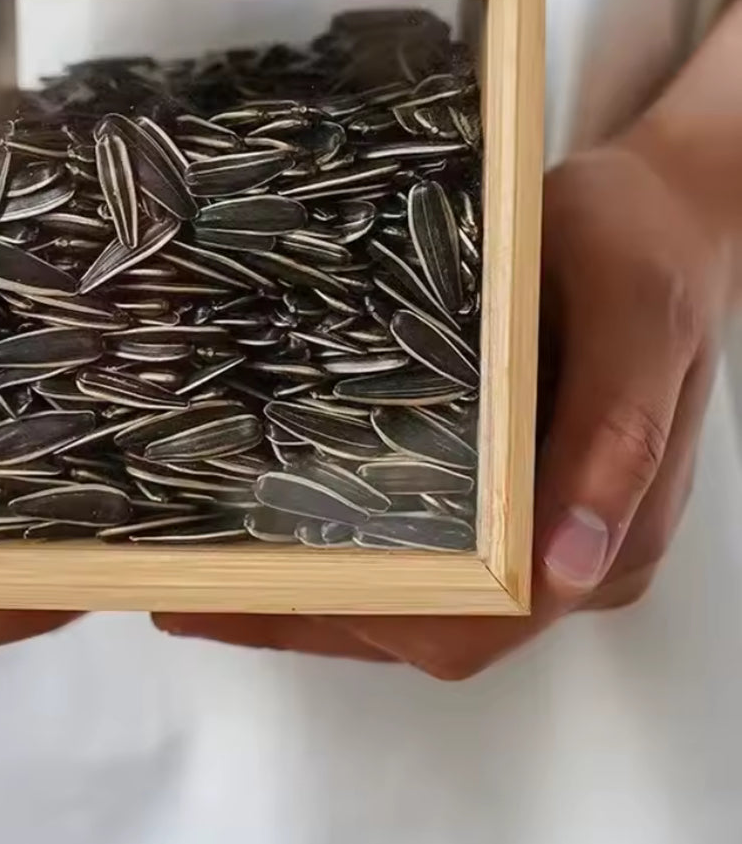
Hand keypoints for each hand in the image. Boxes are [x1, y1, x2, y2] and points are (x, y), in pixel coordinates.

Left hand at [154, 138, 732, 677]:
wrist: (653, 219)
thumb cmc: (640, 254)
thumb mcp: (636, 319)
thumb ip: (618, 435)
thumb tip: (570, 567)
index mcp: (608, 534)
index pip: (473, 618)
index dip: (361, 622)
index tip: (253, 601)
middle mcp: (566, 555)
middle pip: (422, 624)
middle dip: (303, 619)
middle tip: (189, 593)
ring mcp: (525, 526)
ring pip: (410, 598)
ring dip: (306, 598)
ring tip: (199, 573)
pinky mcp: (495, 491)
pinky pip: (413, 545)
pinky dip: (336, 552)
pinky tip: (262, 529)